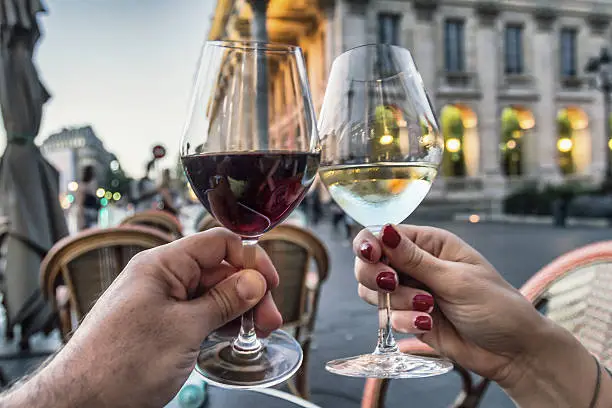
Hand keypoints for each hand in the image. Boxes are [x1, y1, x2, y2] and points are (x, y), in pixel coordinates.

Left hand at [24, 228, 281, 407]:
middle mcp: (161, 278)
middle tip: (269, 319)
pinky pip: (197, 314)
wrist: (80, 402)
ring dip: (237, 309)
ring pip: (210, 294)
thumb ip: (223, 301)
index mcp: (162, 265)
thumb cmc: (118, 364)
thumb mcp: (184, 329)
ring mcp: (160, 302)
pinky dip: (219, 323)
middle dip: (248, 291)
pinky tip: (234, 336)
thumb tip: (254, 281)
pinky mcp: (160, 325)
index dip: (249, 259)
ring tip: (256, 332)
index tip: (270, 283)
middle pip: (218, 270)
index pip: (217, 243)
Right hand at [353, 224, 547, 385]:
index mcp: (429, 244)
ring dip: (395, 302)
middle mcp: (415, 265)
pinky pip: (387, 317)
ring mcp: (410, 292)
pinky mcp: (408, 318)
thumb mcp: (456, 279)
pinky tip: (427, 324)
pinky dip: (403, 322)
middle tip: (393, 285)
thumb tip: (385, 231)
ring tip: (426, 308)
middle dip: (376, 276)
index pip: (384, 234)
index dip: (371, 244)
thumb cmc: (496, 306)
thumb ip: (415, 260)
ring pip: (373, 291)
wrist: (512, 352)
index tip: (372, 257)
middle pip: (369, 262)